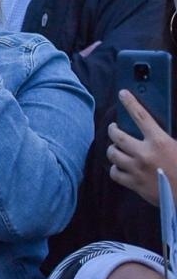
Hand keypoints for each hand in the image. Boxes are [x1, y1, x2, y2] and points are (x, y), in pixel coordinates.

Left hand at [107, 90, 176, 205]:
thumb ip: (166, 138)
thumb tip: (155, 130)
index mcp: (160, 142)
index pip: (141, 116)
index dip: (130, 103)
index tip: (122, 94)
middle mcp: (145, 153)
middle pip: (117, 136)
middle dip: (113, 130)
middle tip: (114, 128)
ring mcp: (137, 169)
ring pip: (113, 154)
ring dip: (113, 149)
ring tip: (116, 148)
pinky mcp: (133, 184)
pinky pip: (114, 173)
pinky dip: (115, 169)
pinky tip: (119, 167)